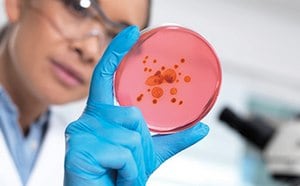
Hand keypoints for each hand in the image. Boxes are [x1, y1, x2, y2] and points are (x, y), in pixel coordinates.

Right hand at [64, 25, 208, 185]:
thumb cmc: (120, 176)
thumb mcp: (149, 154)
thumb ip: (174, 140)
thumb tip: (202, 128)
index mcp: (102, 114)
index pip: (106, 75)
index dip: (117, 52)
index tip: (130, 33)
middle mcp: (88, 118)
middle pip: (133, 116)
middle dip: (140, 145)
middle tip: (127, 163)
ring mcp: (81, 132)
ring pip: (131, 136)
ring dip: (135, 162)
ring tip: (121, 172)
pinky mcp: (79, 148)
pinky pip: (123, 153)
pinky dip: (128, 171)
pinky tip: (114, 176)